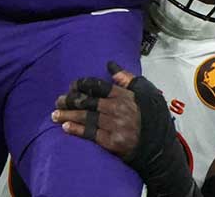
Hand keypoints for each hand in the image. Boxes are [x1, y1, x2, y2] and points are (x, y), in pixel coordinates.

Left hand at [54, 62, 175, 172]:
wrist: (160, 149)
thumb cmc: (153, 120)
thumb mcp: (147, 93)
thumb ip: (127, 78)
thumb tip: (110, 65)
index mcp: (125, 96)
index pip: (98, 86)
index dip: (82, 85)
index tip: (72, 86)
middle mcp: (118, 109)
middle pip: (88, 102)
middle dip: (70, 100)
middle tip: (58, 101)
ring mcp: (115, 125)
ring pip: (86, 117)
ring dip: (68, 115)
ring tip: (55, 115)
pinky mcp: (113, 142)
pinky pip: (91, 134)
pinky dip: (77, 129)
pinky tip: (66, 127)